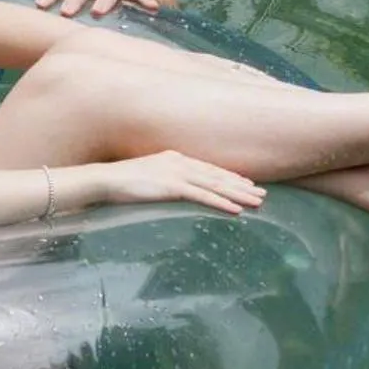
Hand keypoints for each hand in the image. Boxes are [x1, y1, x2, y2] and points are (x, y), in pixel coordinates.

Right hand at [100, 149, 263, 216]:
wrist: (105, 179)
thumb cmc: (122, 181)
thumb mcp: (148, 177)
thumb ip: (164, 180)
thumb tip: (173, 190)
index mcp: (175, 158)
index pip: (209, 169)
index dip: (231, 178)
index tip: (248, 185)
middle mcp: (180, 162)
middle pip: (218, 175)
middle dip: (242, 186)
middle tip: (262, 195)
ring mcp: (177, 173)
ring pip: (215, 185)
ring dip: (239, 195)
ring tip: (257, 203)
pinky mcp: (172, 186)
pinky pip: (202, 196)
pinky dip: (221, 202)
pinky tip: (236, 210)